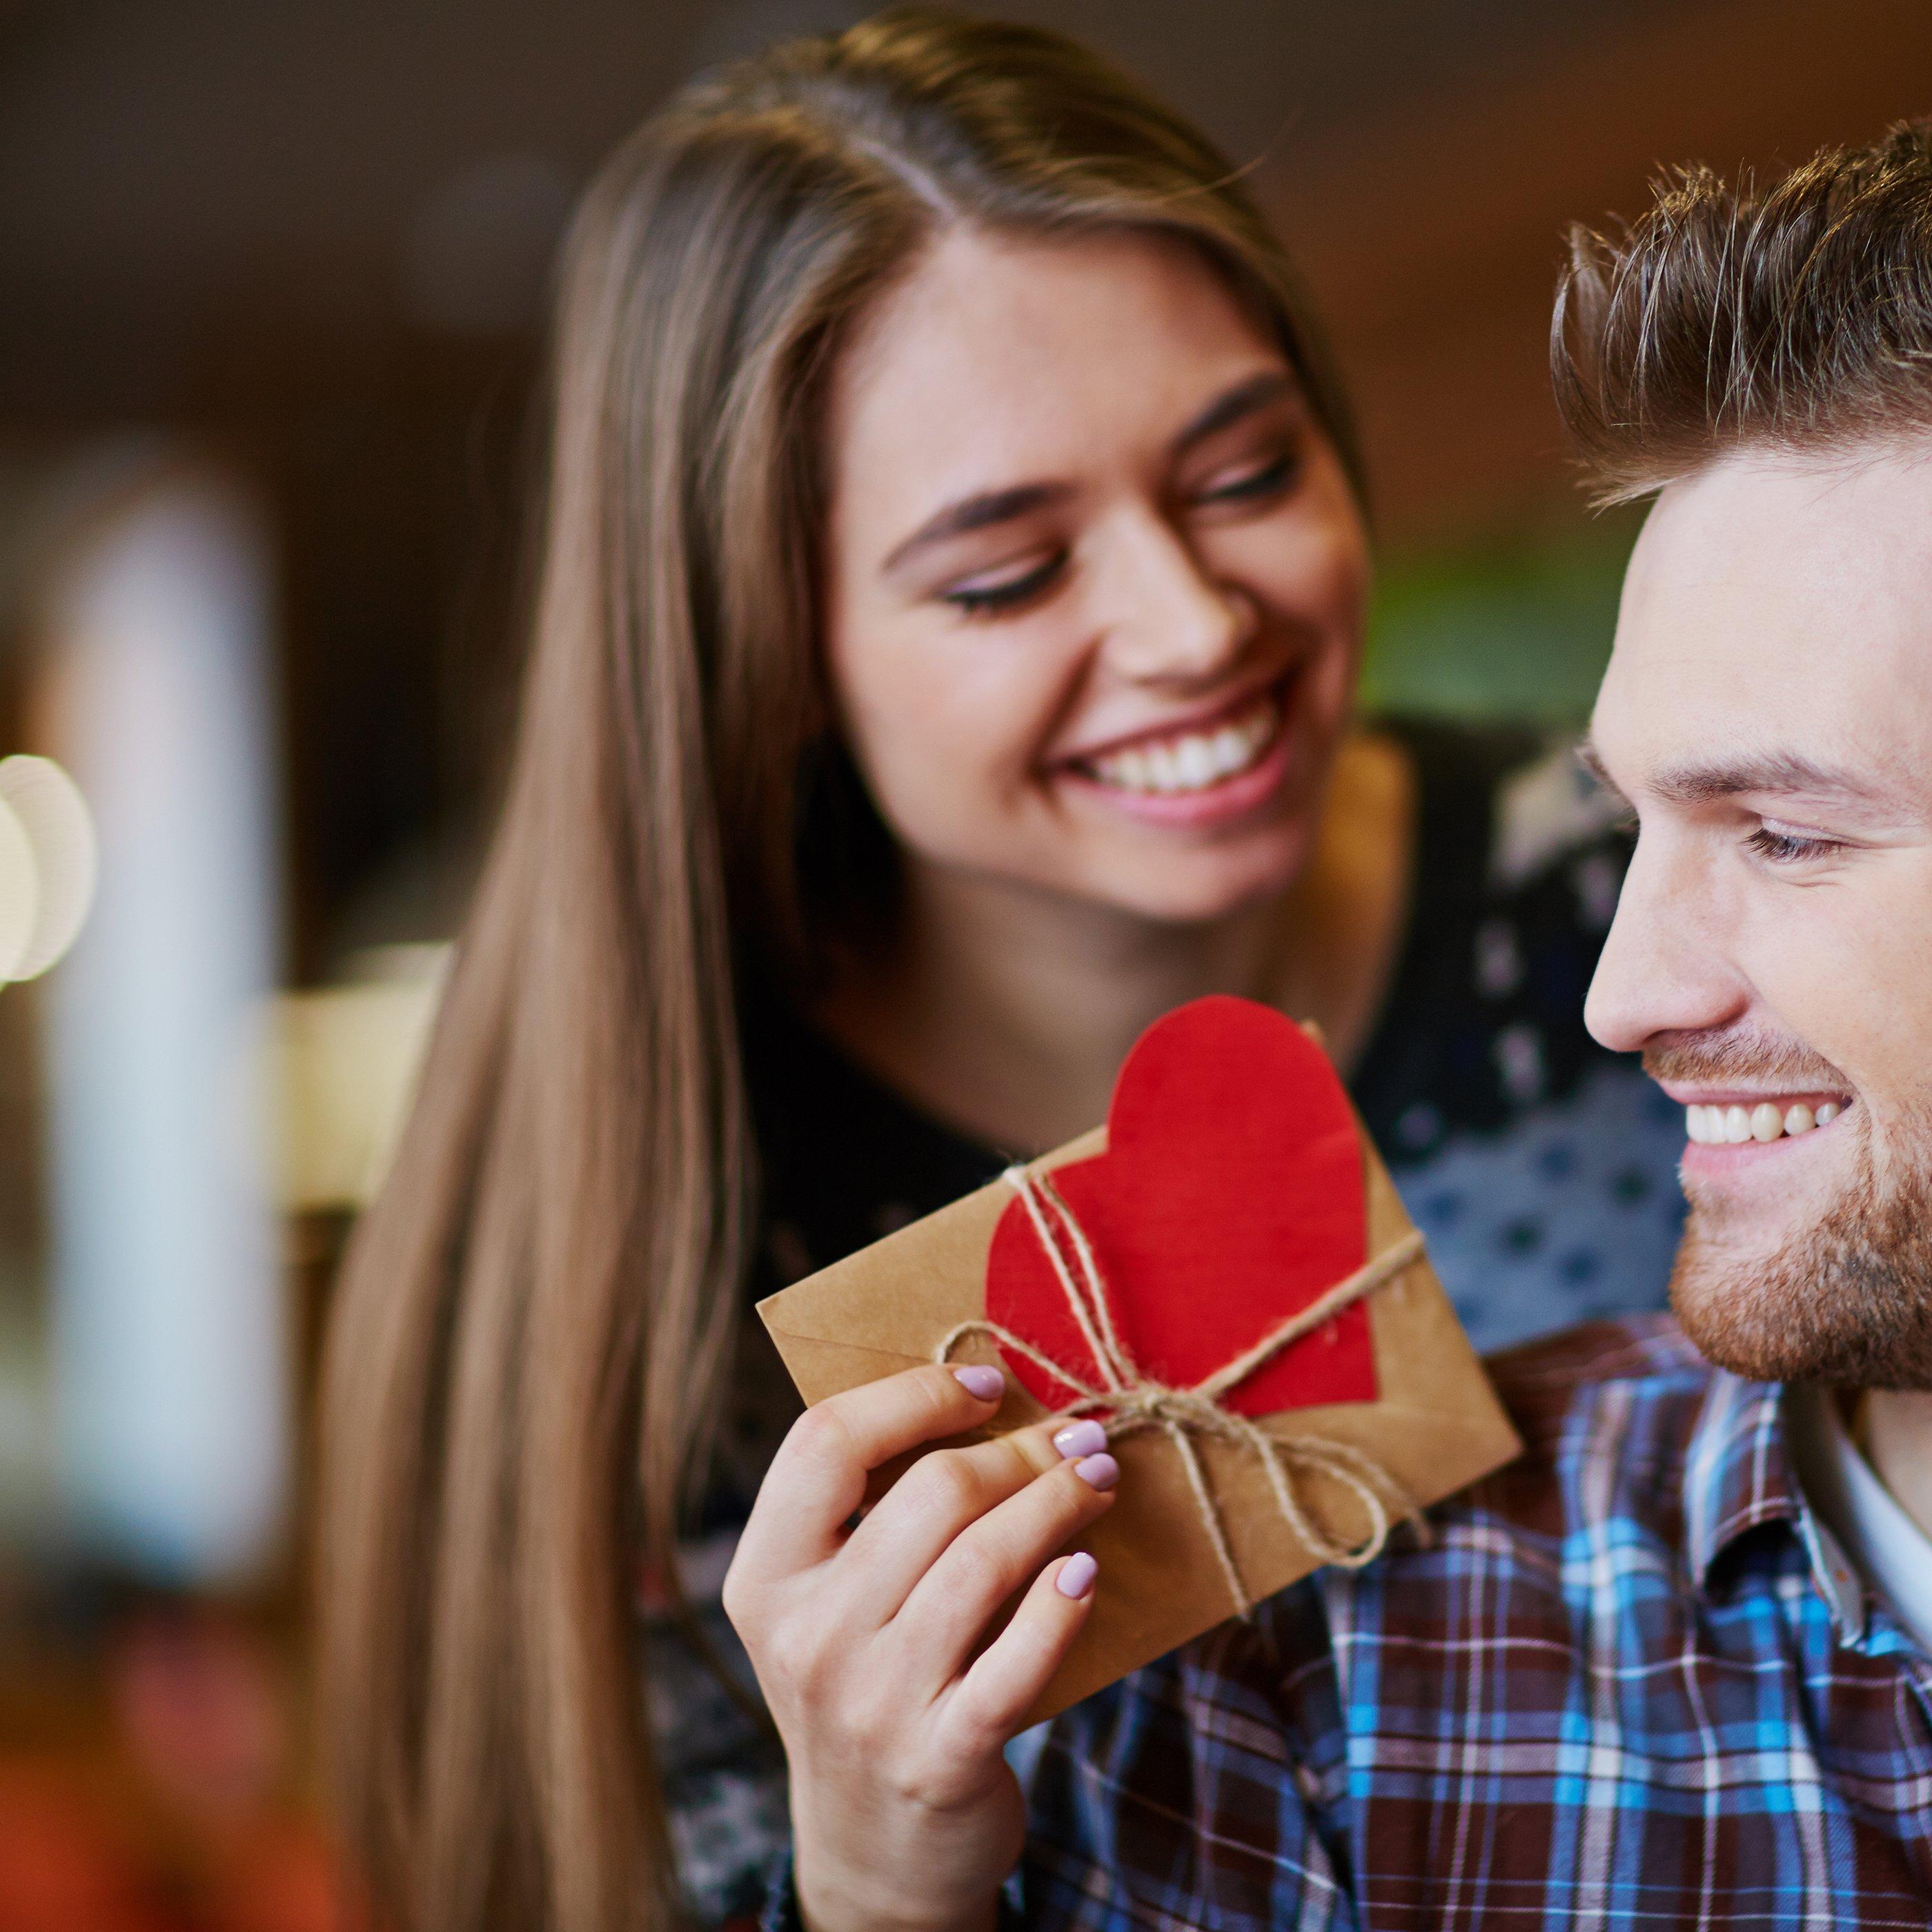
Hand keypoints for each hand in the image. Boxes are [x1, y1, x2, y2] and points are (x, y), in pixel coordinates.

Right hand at [722, 1364, 1118, 1931]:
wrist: (871, 1851)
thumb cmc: (867, 1682)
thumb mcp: (831, 1602)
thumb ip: (873, 1512)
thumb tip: (985, 1394)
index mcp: (767, 1576)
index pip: (825, 1440)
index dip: (914, 1394)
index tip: (987, 1381)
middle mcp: (808, 1636)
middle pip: (930, 1492)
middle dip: (1020, 1450)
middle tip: (1079, 1437)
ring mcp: (870, 1702)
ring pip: (983, 1560)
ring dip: (1057, 1505)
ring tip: (1099, 1481)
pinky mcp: (940, 1759)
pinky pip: (1017, 1659)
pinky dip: (1060, 1604)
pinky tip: (1086, 1570)